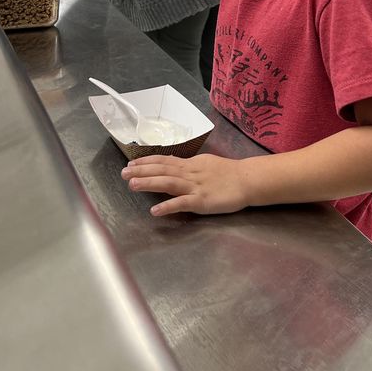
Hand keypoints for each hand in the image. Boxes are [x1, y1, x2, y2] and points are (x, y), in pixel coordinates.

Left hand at [121, 152, 249, 216]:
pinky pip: (182, 203)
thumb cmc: (229, 173)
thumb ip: (190, 167)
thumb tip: (175, 167)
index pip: (164, 160)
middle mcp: (190, 173)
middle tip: (123, 173)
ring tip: (132, 185)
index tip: (131, 163)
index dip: (147, 162)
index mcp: (190, 164)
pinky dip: (167, 205)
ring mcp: (195, 187)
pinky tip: (154, 210)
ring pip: (168, 182)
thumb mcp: (206, 164)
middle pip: (162, 169)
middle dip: (141, 171)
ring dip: (149, 183)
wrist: (248, 180)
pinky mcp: (202, 201)